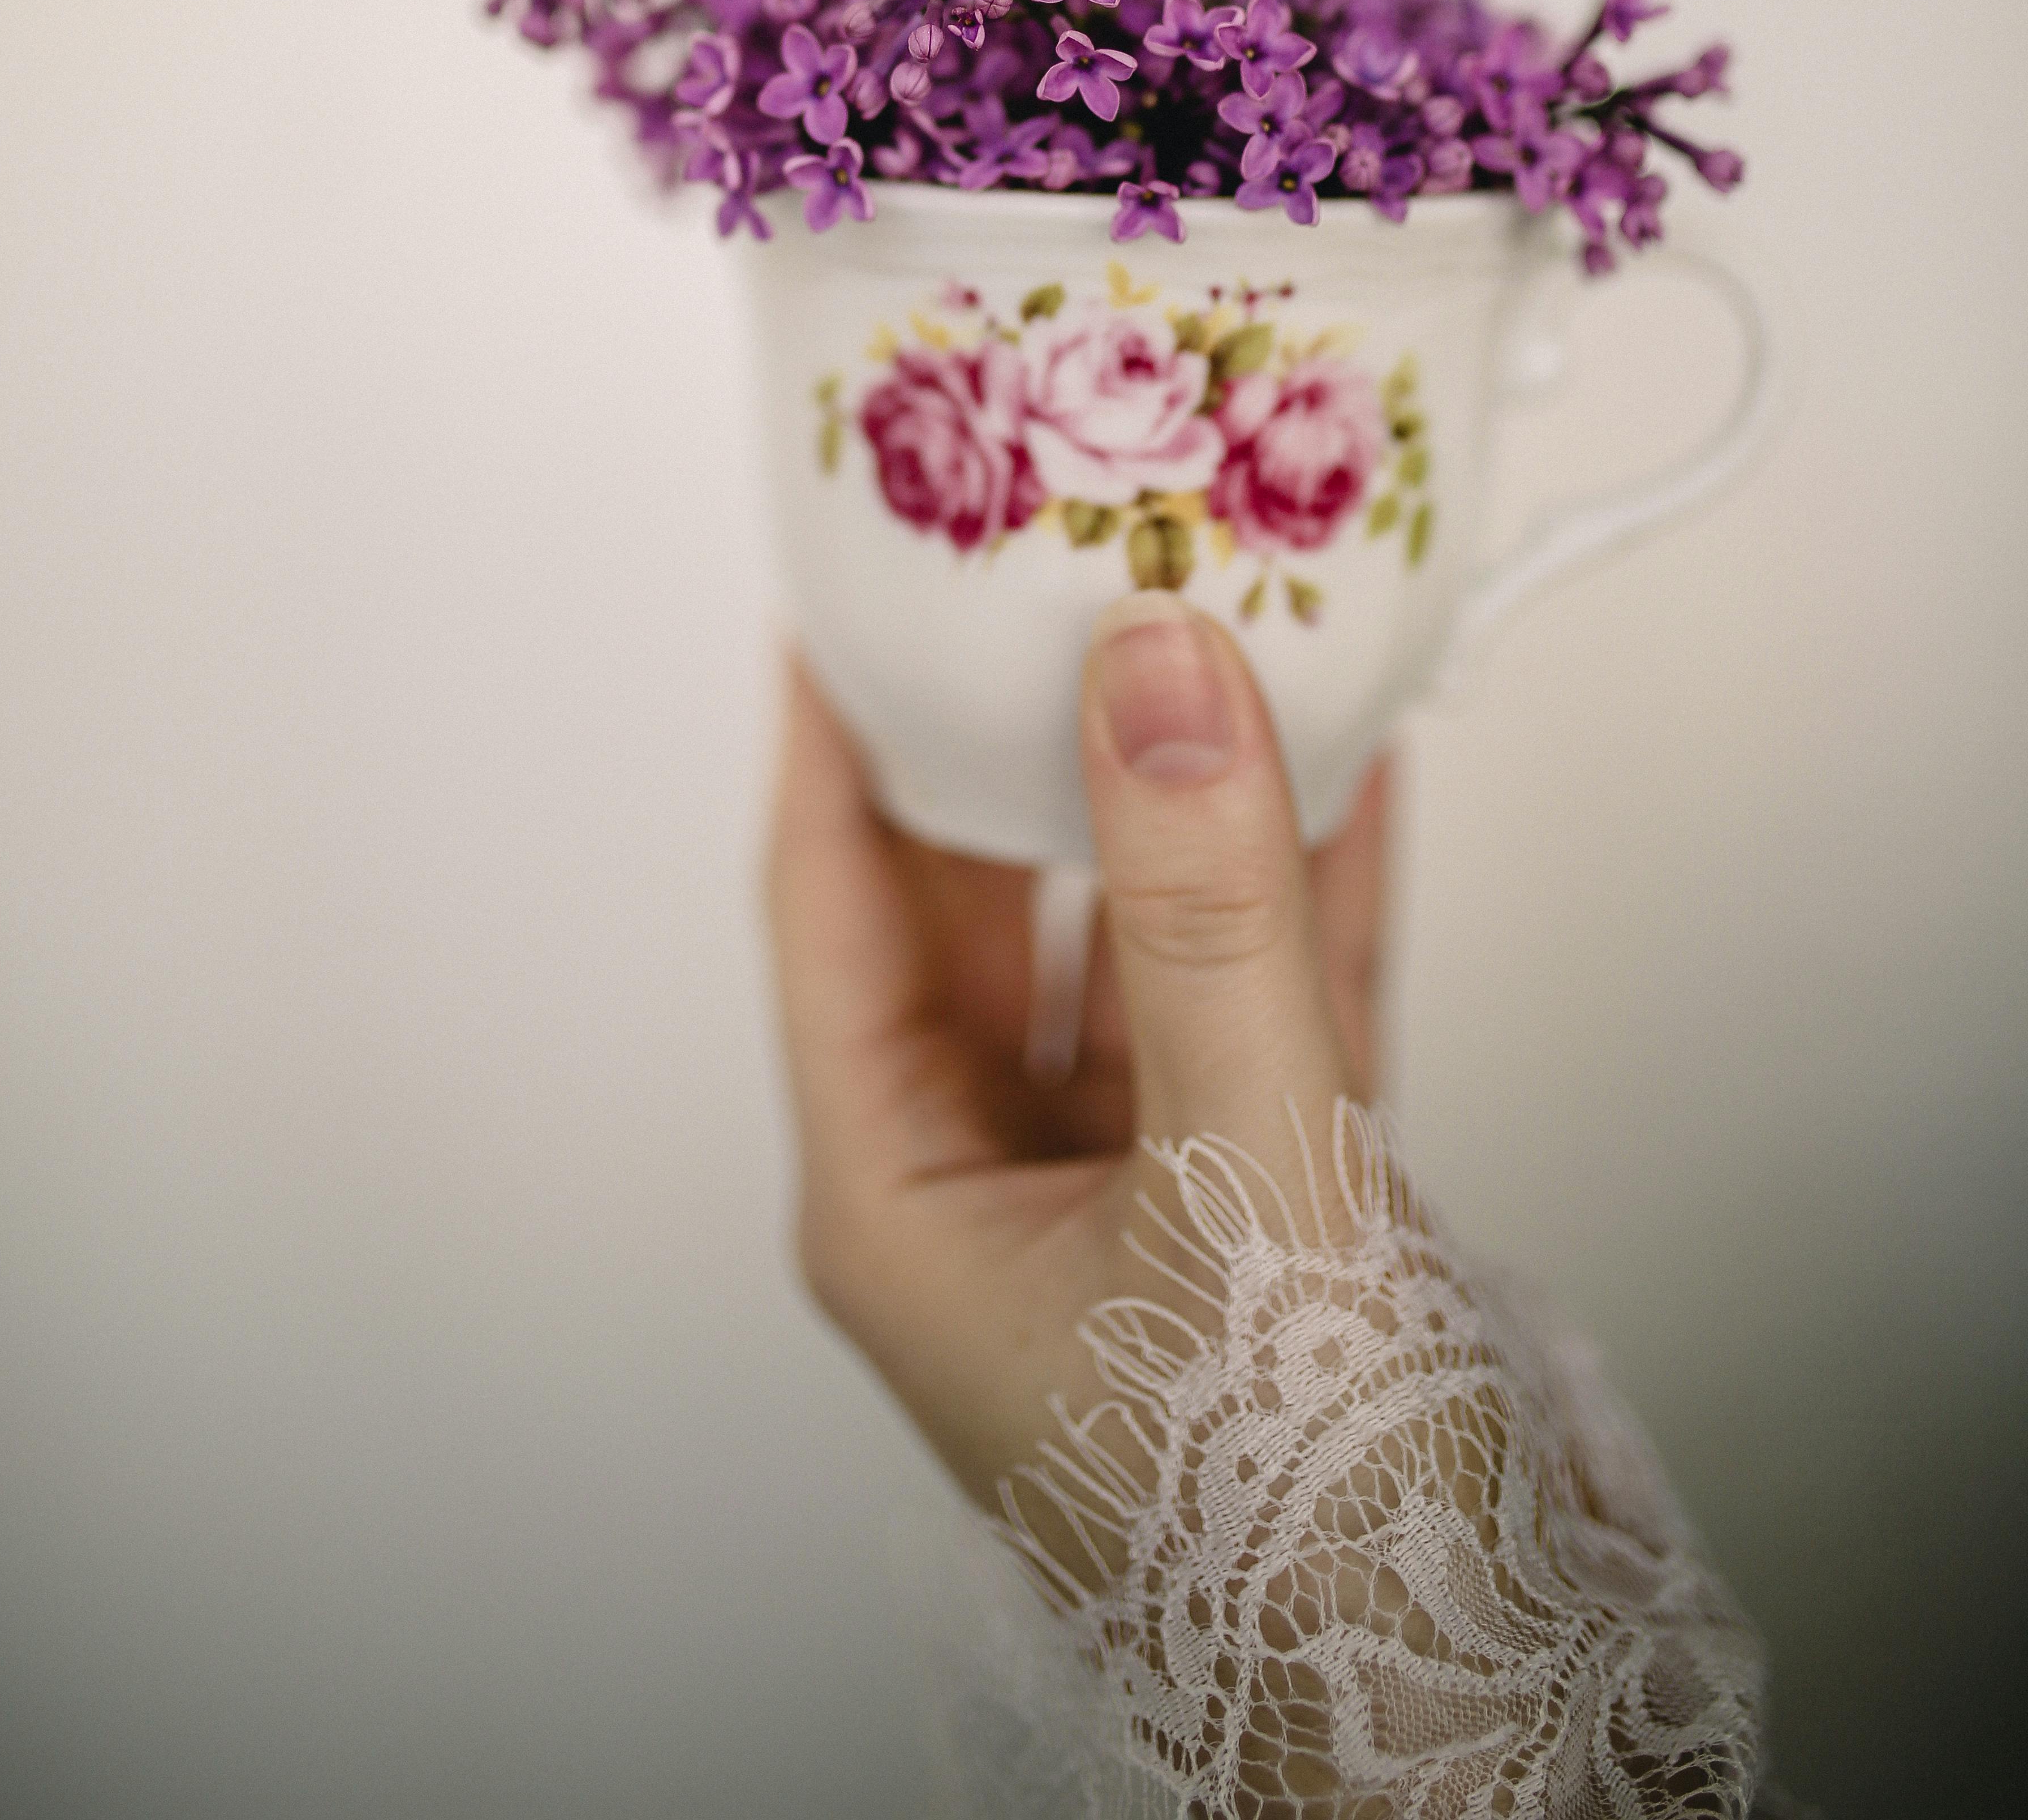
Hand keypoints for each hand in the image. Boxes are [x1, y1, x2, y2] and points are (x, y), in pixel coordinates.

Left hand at [765, 593, 1392, 1527]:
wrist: (1455, 1724)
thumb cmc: (1290, 1517)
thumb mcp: (1243, 1174)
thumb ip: (1205, 914)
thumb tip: (1153, 669)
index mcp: (903, 1202)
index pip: (830, 907)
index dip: (830, 739)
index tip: (839, 593)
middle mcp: (992, 1195)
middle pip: (978, 913)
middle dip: (1017, 748)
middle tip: (1045, 579)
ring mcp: (1128, 1204)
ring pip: (1130, 952)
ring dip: (1181, 808)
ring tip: (1211, 635)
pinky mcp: (1255, 1216)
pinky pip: (1256, 1010)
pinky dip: (1301, 896)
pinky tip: (1349, 768)